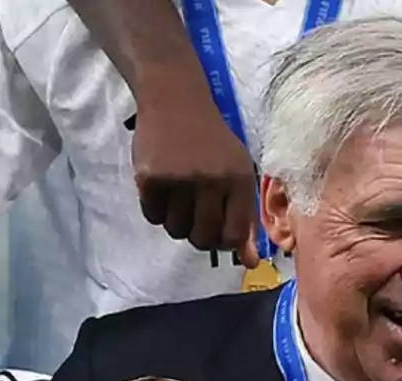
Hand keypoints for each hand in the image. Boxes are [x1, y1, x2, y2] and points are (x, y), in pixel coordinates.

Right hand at [132, 100, 257, 255]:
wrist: (174, 97)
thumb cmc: (212, 141)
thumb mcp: (237, 173)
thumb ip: (244, 218)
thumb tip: (251, 262)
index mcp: (238, 179)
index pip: (233, 236)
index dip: (224, 241)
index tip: (218, 231)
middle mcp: (210, 180)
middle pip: (203, 239)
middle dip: (199, 236)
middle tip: (195, 215)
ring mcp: (179, 180)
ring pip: (176, 230)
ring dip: (176, 222)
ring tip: (178, 196)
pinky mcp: (150, 178)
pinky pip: (153, 216)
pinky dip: (156, 209)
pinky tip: (162, 186)